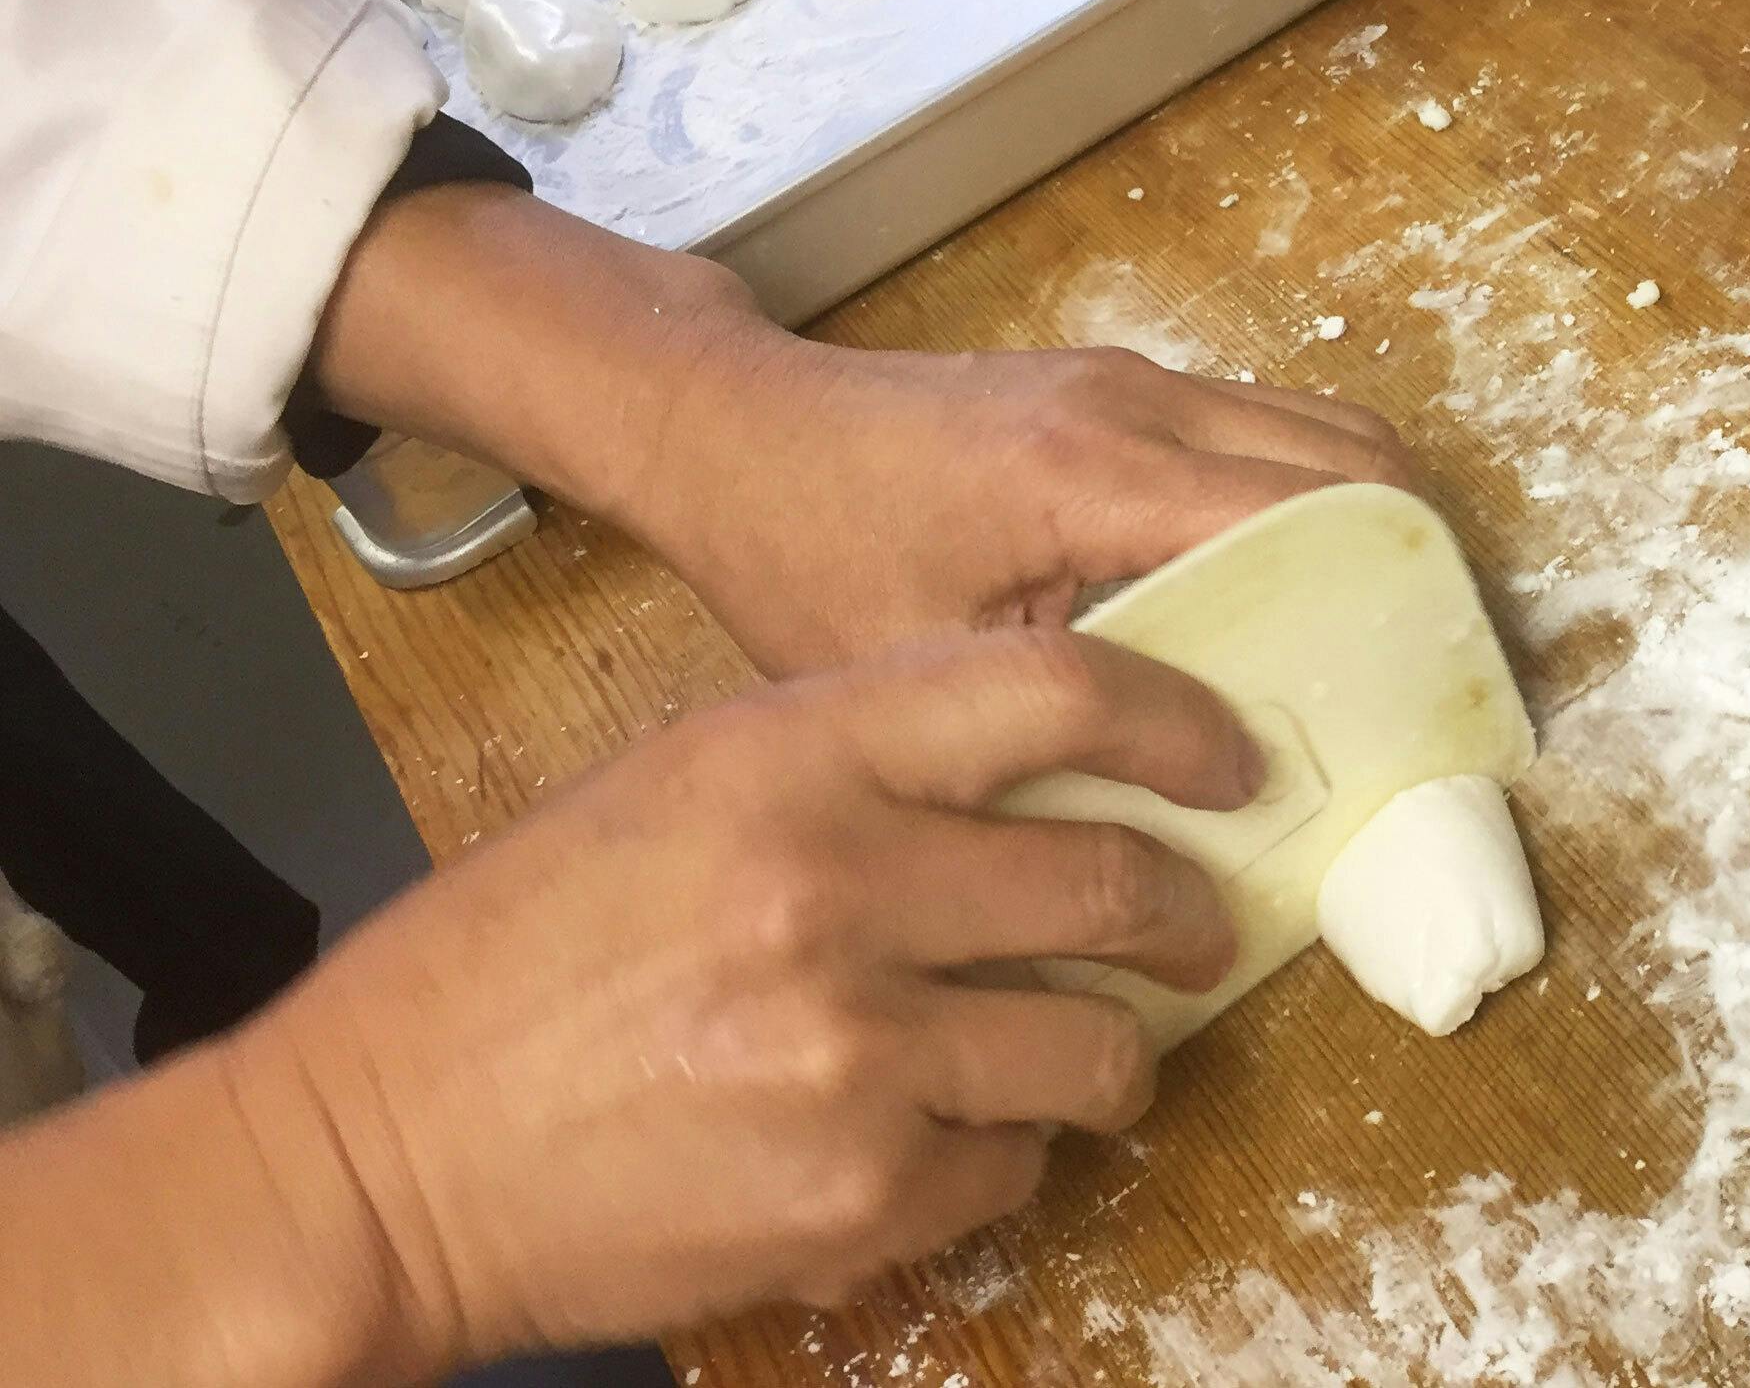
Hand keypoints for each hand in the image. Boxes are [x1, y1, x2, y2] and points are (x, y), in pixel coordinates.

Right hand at [217, 627, 1258, 1370]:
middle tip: (1197, 928)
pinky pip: (1015, 1166)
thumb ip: (857, 762)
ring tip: (1078, 1053)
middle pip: (1117, 880)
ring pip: (1099, 1047)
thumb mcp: (677, 788)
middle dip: (1187, 913)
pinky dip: (1002, 1154)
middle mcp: (839, 890)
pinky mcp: (860, 1196)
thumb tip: (1051, 777)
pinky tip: (934, 1133)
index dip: (1180, 722)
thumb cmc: (515, 962)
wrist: (375, 1157)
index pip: (1058, 693)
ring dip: (1111, 1052)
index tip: (1234, 761)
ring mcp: (857, 1054)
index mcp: (788, 756)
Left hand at [307, 186, 1415, 676]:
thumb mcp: (920, 673)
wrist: (737, 432)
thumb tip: (1195, 824)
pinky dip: (1318, 501)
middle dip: (1412, 565)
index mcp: (1094, 473)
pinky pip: (1275, 430)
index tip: (1428, 701)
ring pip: (1331, 431)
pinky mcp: (1131, 385)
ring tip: (1380, 647)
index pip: (1307, 515)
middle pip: (1358, 459)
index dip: (1386, 603)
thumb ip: (1057, 734)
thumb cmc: (805, 554)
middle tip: (1427, 685)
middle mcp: (1141, 402)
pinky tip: (1294, 601)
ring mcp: (1142, 379)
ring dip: (1371, 529)